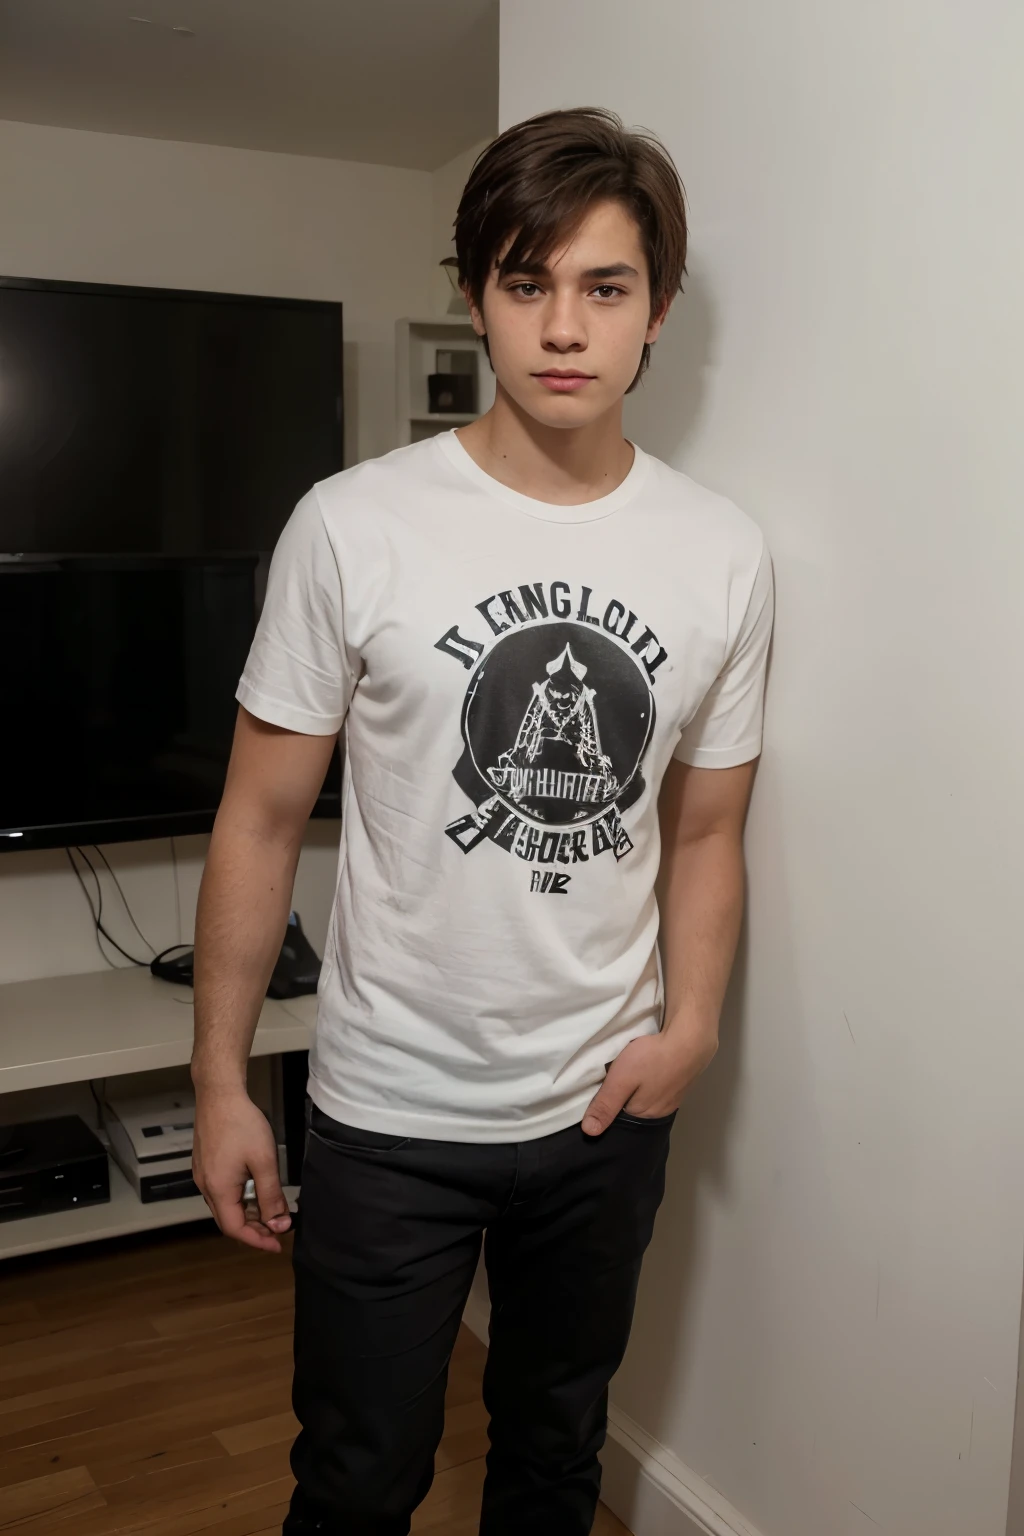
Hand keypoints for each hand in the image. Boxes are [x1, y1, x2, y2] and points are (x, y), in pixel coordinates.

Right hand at [192, 1088, 292, 1252]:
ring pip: (225, 1206)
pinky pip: (222, 1191)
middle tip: (278, 1230)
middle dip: (254, 1229)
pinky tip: (256, 1191)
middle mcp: (206, 1186)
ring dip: (248, 1213)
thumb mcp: (264, 1161)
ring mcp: (203, 1175)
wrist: (219, 1095)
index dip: (257, 1240)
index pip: (235, 1229)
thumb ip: (271, 1196)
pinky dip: (240, 1198)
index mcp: (218, 1190)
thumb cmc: (241, 1124)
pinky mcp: (205, 1164)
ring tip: (272, 1212)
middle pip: (228, 1220)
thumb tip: (278, 1224)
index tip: (277, 1244)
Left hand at [580, 1026, 717, 1136]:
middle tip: (615, 1074)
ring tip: (631, 1069)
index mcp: (644, 1114)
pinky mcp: (682, 1081)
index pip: (619, 1116)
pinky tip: (649, 1066)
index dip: (608, 1102)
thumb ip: (605, 1105)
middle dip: (624, 1094)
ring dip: (638, 1085)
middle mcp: (660, 1111)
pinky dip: (652, 1078)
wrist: (691, 1038)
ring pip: (647, 1095)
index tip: (602, 1087)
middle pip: (633, 1106)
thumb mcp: (621, 1080)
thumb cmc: (653, 1059)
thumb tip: (590, 1132)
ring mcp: (674, 1097)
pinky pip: (659, 1085)